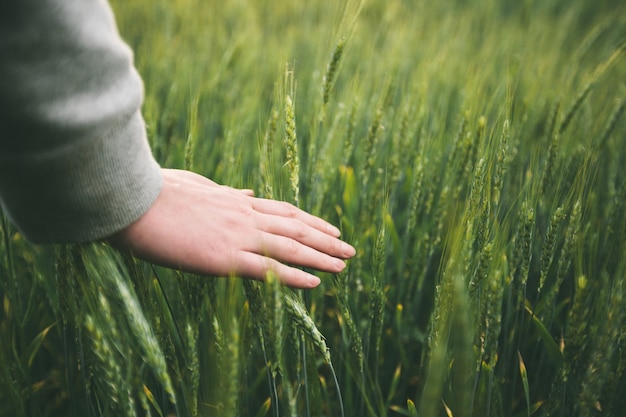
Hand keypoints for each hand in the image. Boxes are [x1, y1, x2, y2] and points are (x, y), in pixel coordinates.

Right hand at [108, 169, 355, 287]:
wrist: (131, 202)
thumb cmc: (156, 193)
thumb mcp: (197, 186)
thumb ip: (225, 192)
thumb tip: (247, 193)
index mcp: (236, 201)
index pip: (284, 211)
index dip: (310, 221)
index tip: (329, 228)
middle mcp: (244, 215)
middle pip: (295, 228)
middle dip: (325, 239)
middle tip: (349, 250)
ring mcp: (236, 236)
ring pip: (289, 247)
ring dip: (320, 257)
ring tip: (343, 266)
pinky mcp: (223, 257)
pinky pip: (267, 268)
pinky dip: (293, 276)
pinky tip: (314, 282)